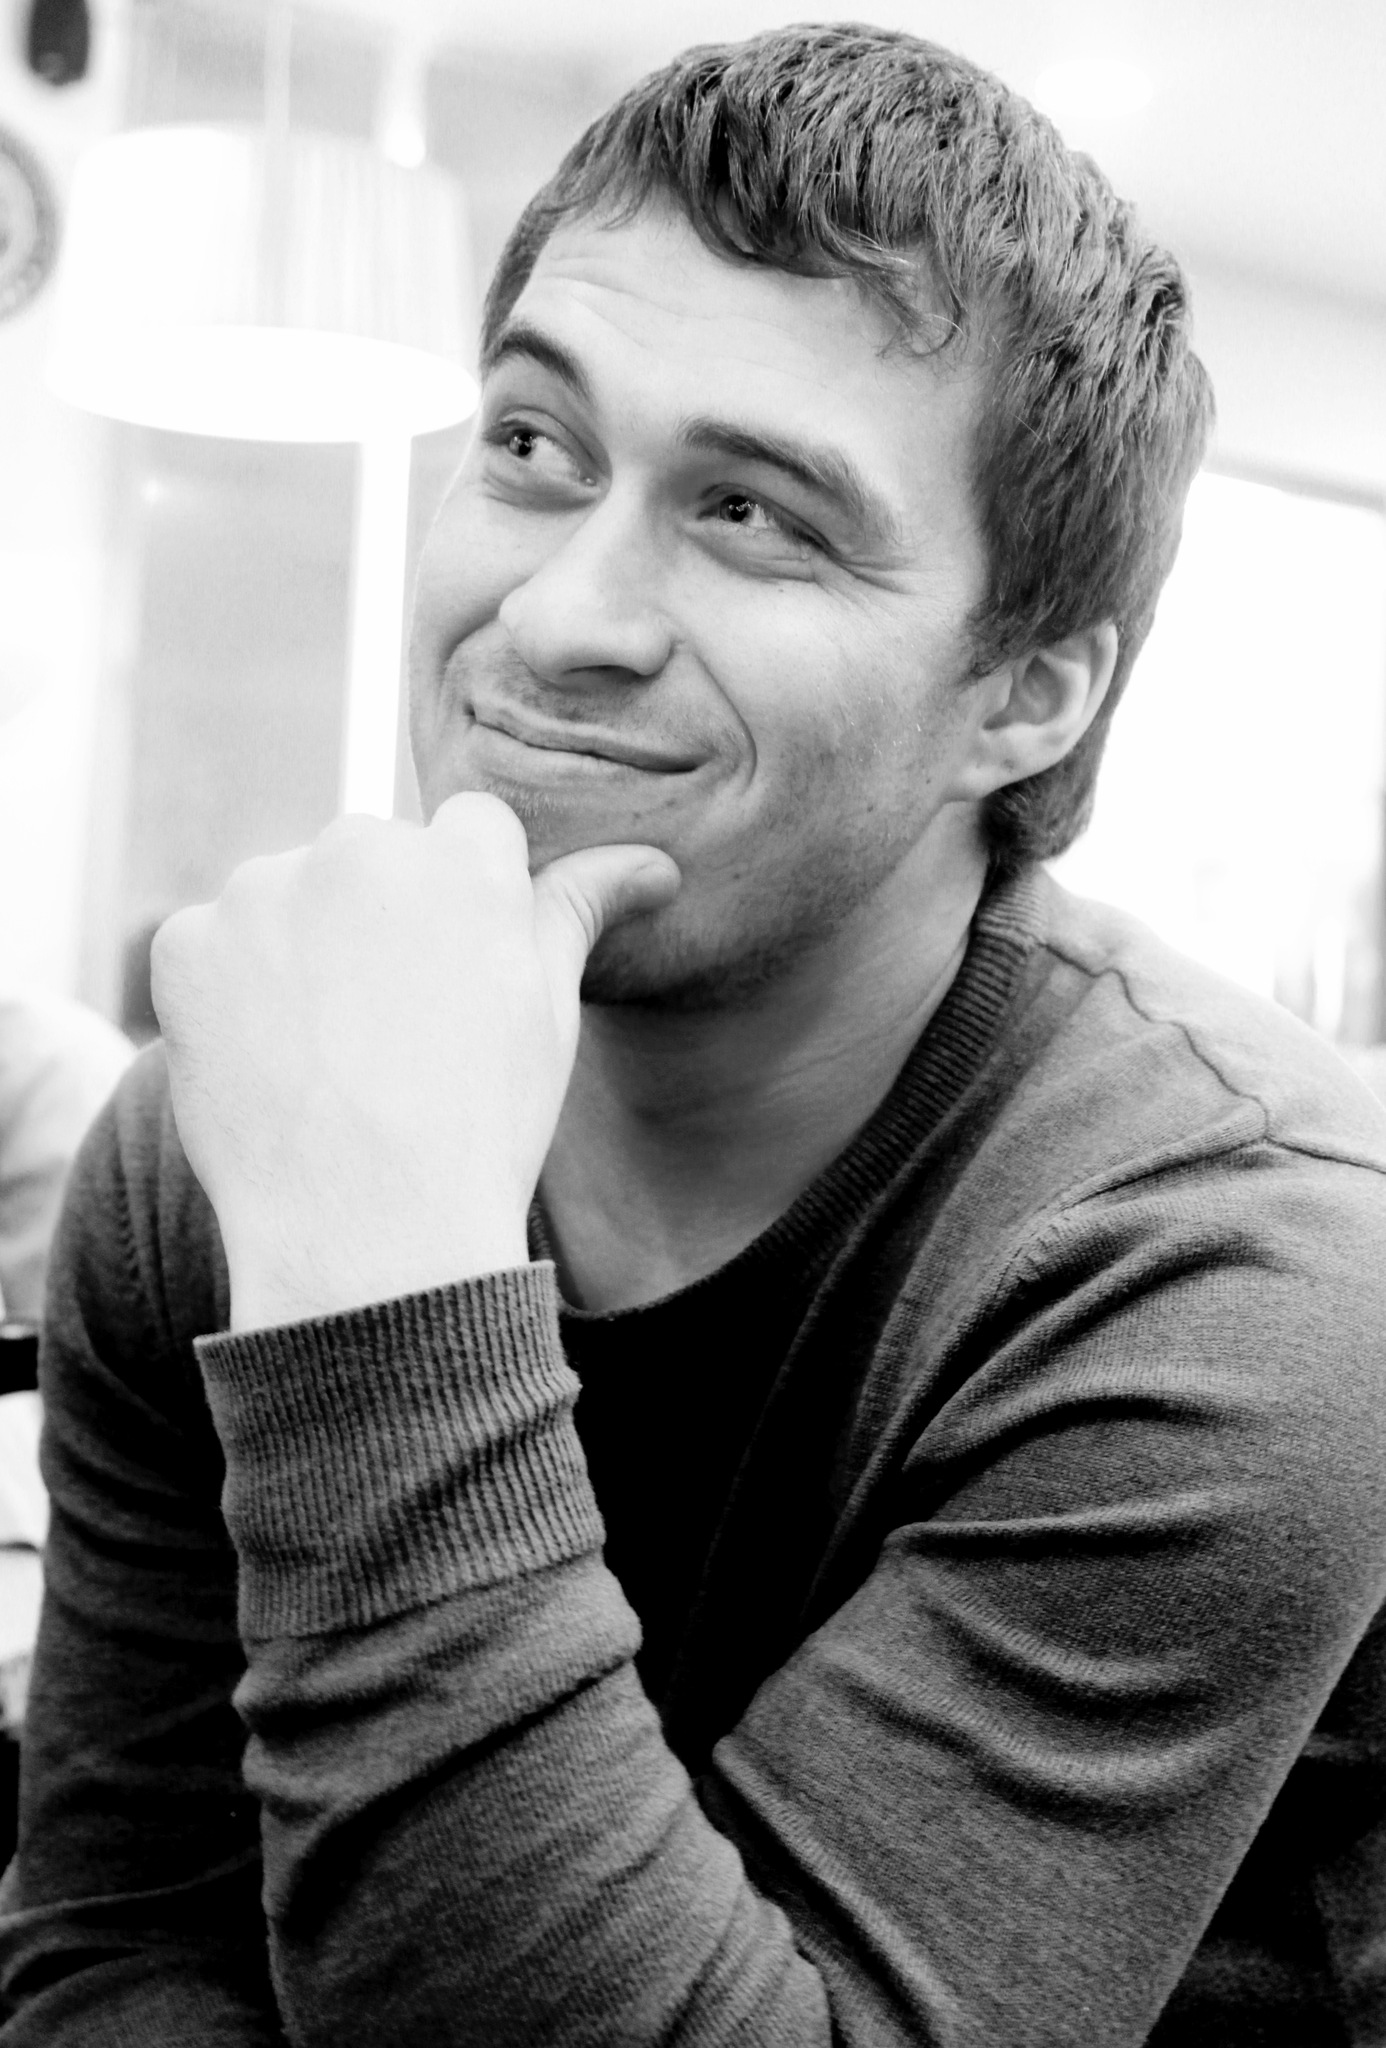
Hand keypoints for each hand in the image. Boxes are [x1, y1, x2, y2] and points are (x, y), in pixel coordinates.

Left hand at [151, 794, 679, 1331]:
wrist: (370, 1234)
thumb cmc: (482, 1125)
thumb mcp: (549, 1011)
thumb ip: (581, 910)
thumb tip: (654, 866)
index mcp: (464, 857)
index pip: (469, 831)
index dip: (467, 911)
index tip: (457, 984)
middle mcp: (360, 848)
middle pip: (373, 859)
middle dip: (381, 922)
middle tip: (395, 1033)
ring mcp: (263, 891)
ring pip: (288, 900)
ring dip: (301, 952)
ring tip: (330, 1058)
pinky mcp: (187, 944)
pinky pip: (211, 948)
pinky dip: (230, 995)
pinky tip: (271, 1066)